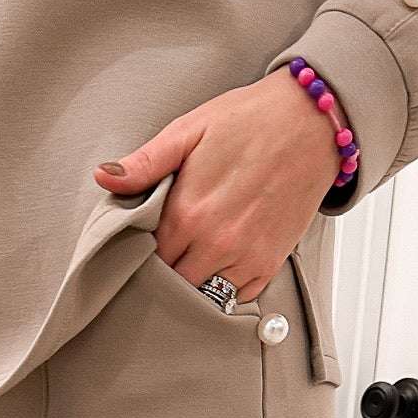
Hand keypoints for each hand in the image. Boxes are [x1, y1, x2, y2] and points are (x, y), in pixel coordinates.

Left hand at [94, 71, 339, 299]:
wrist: (313, 121)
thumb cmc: (250, 120)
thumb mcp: (190, 130)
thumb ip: (145, 162)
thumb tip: (104, 178)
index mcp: (188, 213)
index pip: (146, 257)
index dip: (139, 252)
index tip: (140, 244)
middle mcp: (215, 243)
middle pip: (171, 282)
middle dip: (163, 273)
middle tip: (164, 256)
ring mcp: (245, 258)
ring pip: (202, 295)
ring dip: (192, 284)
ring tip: (190, 262)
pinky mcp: (270, 264)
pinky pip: (237, 297)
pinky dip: (225, 288)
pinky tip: (220, 266)